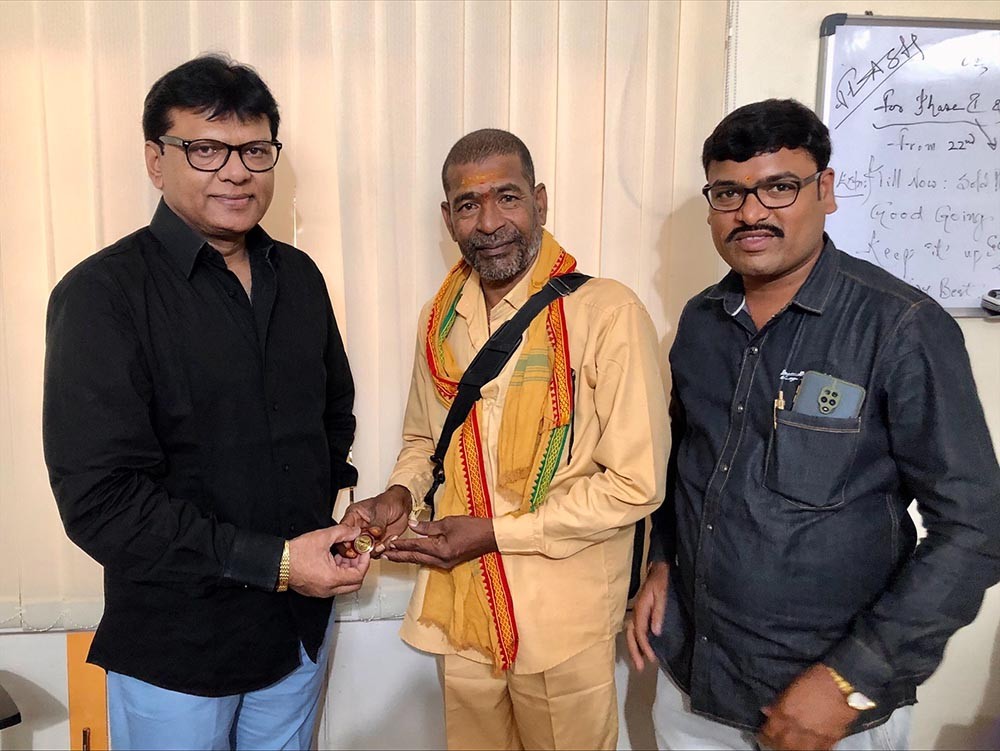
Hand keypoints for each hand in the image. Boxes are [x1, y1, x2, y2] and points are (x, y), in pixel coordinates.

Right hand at [288, 524, 370, 597]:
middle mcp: (328, 589)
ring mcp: (321, 592)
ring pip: (344, 585)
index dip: (364, 562)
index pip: (358, 575)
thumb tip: (354, 532)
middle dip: (358, 567)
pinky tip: (333, 560)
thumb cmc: (295, 553)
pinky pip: (334, 585)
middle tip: (356, 554)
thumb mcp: (323, 537)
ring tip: (343, 554)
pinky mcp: (316, 590)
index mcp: (332, 579)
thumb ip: (343, 532)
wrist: (277, 562)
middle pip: (354, 584)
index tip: (364, 551)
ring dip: (348, 570)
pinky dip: (338, 574)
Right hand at [337, 485, 412, 557]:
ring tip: (384, 544)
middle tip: (368, 549)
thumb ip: (377, 522)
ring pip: (364, 551)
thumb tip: (373, 532)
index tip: (351, 546)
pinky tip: (390, 541)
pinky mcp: (377, 543)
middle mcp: (358, 528)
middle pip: (350, 544)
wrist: (403, 506)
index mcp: (354, 516)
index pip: (344, 530)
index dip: (345, 539)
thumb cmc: (390, 501)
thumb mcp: (382, 508)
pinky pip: (377, 552)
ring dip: (374, 550)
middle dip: (359, 549)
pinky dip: (384, 549)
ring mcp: (367, 537)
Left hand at [382, 516, 496, 569]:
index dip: (400, 544)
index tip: (387, 543)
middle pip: (414, 558)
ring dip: (405, 557)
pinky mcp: (448, 562)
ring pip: (420, 560)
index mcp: (441, 549)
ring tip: (391, 555)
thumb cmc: (472, 527)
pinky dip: (416, 557)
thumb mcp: (449, 522)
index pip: (415, 547)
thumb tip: (412, 525)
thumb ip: (428, 526)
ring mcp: (445, 563)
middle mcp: (441, 560)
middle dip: (397, 556)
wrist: (490, 537)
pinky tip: (410, 555)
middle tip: (382, 554)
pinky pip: (427, 560)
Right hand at [626, 561, 668, 669]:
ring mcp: (637, 612)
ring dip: (634, 649)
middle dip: (634, 652)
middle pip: (631, 635)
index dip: (644, 646)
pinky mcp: (641, 612)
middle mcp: (636, 612)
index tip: (651, 659)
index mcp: (641, 609)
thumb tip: (655, 632)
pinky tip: (641, 648)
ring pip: (631, 634)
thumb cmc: (661, 581)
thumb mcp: (662, 595)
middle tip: (639, 668)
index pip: (640, 632)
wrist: (658, 569)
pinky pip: (635, 630)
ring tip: (638, 663)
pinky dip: (636, 641)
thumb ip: (658, 613)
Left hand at [758, 664, 858, 750]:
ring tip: (789, 746)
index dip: (764, 734)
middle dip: (776, 744)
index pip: (769, 732)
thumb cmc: (815, 679)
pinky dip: (809, 750)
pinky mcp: (830, 740)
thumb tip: (767, 711)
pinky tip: (806, 747)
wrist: (843, 684)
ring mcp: (814, 736)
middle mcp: (798, 728)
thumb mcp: (791, 686)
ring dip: (791, 749)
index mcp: (785, 713)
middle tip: (774, 741)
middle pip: (782, 745)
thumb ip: (779, 702)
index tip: (763, 733)